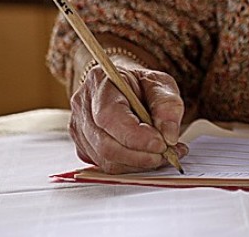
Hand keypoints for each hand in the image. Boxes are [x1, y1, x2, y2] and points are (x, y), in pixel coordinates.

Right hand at [69, 61, 186, 173]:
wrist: (123, 86)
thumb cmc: (140, 83)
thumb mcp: (160, 83)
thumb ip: (168, 105)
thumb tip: (169, 136)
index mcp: (99, 82)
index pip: (110, 116)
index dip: (135, 136)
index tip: (162, 144)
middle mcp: (83, 107)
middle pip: (106, 144)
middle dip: (141, 155)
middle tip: (168, 154)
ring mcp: (79, 130)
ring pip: (107, 160)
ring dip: (140, 163)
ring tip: (165, 155)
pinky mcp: (84, 148)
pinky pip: (107, 166)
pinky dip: (132, 166)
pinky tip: (150, 156)